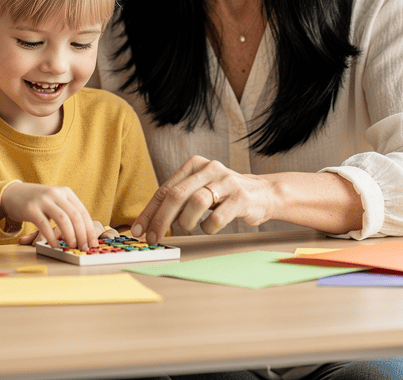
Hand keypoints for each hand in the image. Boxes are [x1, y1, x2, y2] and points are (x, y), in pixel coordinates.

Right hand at [1, 182, 99, 249]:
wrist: (12, 193)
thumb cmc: (37, 202)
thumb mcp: (54, 202)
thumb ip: (67, 212)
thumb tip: (83, 236)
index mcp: (65, 192)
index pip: (83, 212)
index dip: (89, 229)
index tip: (93, 243)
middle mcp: (56, 194)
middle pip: (75, 216)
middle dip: (82, 234)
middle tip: (84, 248)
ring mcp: (43, 200)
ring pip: (63, 219)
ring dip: (70, 235)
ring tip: (71, 246)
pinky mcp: (30, 208)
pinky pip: (45, 225)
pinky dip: (52, 237)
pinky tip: (54, 245)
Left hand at [130, 156, 276, 241]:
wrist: (263, 193)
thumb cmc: (224, 195)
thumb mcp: (199, 189)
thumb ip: (178, 200)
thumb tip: (149, 223)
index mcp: (194, 164)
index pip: (165, 190)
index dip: (149, 212)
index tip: (139, 230)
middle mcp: (209, 168)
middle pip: (176, 195)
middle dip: (161, 220)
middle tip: (154, 238)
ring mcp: (227, 181)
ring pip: (196, 202)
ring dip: (186, 222)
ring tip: (188, 228)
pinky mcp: (241, 198)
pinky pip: (217, 217)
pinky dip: (208, 228)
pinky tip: (209, 228)